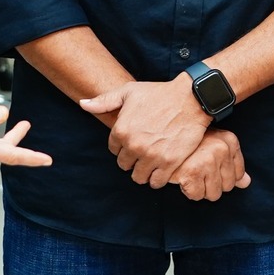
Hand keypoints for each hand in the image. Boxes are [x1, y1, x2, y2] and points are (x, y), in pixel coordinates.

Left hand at [83, 75, 210, 187]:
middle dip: (132, 159)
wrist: (190, 98)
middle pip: (124, 165)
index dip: (124, 146)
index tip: (134, 140)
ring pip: (138, 177)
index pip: (114, 150)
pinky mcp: (169, 163)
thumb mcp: (129, 91)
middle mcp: (133, 145)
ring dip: (144, 171)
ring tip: (152, 162)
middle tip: (144, 151)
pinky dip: (158, 178)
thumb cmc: (159, 93)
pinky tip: (162, 168)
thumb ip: (104, 101)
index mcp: (121, 130)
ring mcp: (151, 156)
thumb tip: (83, 104)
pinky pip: (156, 182)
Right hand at [173, 129, 249, 200]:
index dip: (222, 176)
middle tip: (198, 169)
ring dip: (200, 188)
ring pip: (214, 194)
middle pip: (228, 187)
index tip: (209, 165)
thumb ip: (232, 165)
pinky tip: (182, 176)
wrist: (162, 138)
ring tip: (191, 172)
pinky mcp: (192, 172)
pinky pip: (197, 196)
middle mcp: (222, 149)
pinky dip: (188, 190)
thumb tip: (246, 183)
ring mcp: (207, 160)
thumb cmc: (189, 145)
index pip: (238, 175)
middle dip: (211, 183)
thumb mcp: (214, 147)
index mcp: (230, 141)